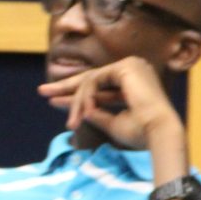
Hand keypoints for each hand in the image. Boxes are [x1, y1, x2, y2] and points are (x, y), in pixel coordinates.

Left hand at [37, 56, 182, 148]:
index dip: (76, 95)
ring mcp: (131, 65)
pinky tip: (84, 112)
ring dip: (76, 102)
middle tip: (42, 91)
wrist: (159, 134)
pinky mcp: (125, 67)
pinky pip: (94, 80)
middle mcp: (134, 69)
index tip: (53, 101)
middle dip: (64, 87)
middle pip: (91, 78)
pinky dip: (86, 97)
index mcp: (134, 82)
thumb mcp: (113, 123)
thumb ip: (96, 113)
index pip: (99, 86)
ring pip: (90, 82)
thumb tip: (80, 112)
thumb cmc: (142, 133)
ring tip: (71, 122)